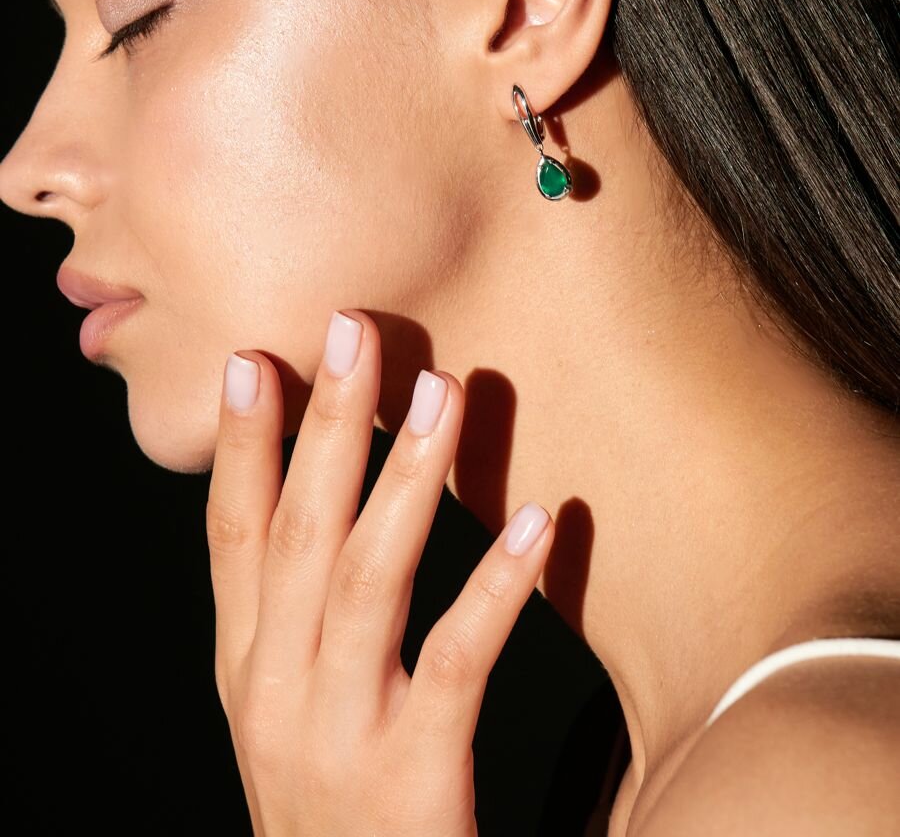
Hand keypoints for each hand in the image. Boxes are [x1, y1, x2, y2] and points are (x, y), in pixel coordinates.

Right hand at [206, 308, 554, 835]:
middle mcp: (274, 690)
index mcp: (246, 666)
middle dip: (324, 424)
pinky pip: (455, 663)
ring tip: (440, 389)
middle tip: (352, 330)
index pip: (231, 535)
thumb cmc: (330, 799)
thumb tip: (316, 501)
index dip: (239, 446)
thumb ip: (291, 615)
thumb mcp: (283, 706)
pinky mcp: (409, 781)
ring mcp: (335, 734)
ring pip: (366, 577)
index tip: (251, 359)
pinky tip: (532, 521)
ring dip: (405, 476)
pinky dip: (492, 587)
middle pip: (298, 532)